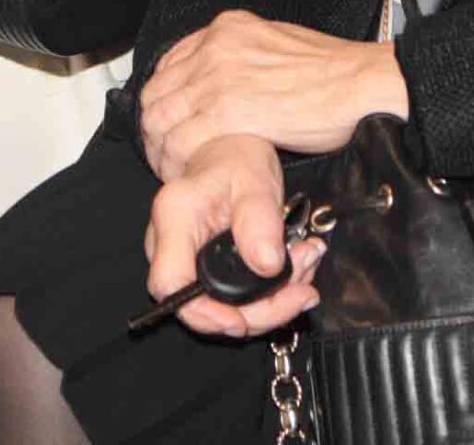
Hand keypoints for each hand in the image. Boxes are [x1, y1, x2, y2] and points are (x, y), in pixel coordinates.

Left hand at [140, 10, 408, 180]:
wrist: (363, 84)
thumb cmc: (335, 72)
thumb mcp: (278, 47)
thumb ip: (245, 60)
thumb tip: (231, 85)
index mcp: (228, 29)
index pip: (169, 64)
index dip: (165, 99)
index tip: (171, 122)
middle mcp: (216, 47)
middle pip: (156, 92)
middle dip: (156, 127)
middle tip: (167, 152)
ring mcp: (218, 77)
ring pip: (160, 118)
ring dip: (161, 148)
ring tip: (175, 168)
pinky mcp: (228, 110)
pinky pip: (180, 141)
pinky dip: (177, 162)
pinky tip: (189, 172)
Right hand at [145, 135, 324, 337]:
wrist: (229, 154)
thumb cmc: (235, 160)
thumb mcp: (254, 179)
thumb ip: (259, 220)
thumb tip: (268, 265)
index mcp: (174, 218)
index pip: (169, 285)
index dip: (203, 314)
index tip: (243, 319)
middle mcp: (168, 245)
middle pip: (200, 308)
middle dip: (259, 311)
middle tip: (302, 290)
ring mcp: (184, 262)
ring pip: (222, 309)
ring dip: (271, 302)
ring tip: (305, 265)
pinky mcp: (203, 273)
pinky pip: (232, 300)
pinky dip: (268, 295)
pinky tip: (295, 270)